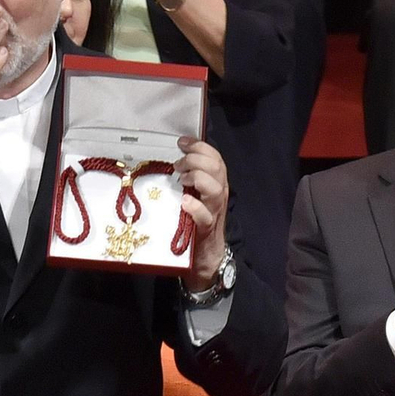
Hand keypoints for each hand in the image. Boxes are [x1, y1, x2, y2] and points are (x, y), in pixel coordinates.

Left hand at [176, 136, 229, 289]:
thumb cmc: (196, 219)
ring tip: (182, 180)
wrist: (205, 253)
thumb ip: (190, 176)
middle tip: (178, 166)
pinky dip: (195, 206)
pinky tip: (184, 201)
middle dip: (196, 160)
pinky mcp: (205, 229)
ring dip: (197, 178)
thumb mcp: (196, 193)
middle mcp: (218, 194)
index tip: (181, 142)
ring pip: (215, 188)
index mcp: (217, 183)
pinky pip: (205, 216)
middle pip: (216, 168)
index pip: (215, 157)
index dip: (199, 146)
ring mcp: (213, 211)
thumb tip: (176, 156)